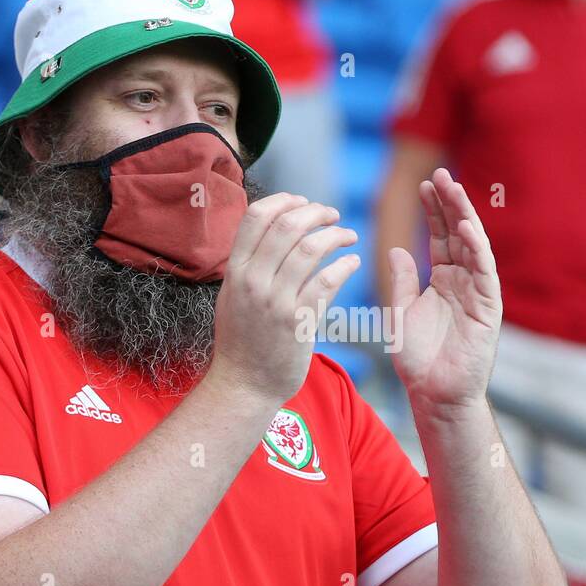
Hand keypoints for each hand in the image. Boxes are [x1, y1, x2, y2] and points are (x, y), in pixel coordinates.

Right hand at [209, 193, 359, 405]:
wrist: (244, 385)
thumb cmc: (242, 340)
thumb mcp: (233, 295)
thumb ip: (249, 263)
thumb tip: (273, 229)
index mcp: (235, 270)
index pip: (256, 215)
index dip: (284, 200)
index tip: (303, 202)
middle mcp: (253, 282)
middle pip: (287, 226)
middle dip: (316, 212)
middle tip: (332, 215)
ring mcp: (275, 302)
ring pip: (310, 250)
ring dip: (335, 236)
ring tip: (348, 236)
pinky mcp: (298, 323)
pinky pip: (326, 282)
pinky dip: (344, 265)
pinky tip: (352, 263)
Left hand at [388, 168, 501, 415]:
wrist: (434, 395)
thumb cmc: (418, 361)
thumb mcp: (399, 315)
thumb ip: (401, 283)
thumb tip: (397, 250)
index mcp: (442, 280)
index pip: (439, 237)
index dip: (433, 211)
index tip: (424, 185)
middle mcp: (462, 281)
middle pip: (457, 234)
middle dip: (449, 204)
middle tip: (439, 174)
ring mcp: (477, 293)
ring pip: (473, 246)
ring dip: (465, 217)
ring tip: (454, 190)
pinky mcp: (488, 308)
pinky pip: (484, 273)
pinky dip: (478, 249)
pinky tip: (468, 228)